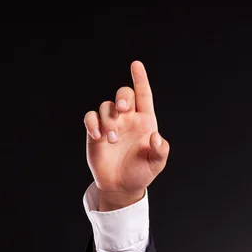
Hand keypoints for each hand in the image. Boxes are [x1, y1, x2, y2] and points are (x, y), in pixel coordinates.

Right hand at [84, 61, 169, 201]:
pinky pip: (91, 118)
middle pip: (124, 95)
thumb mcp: (156, 164)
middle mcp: (128, 119)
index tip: (136, 65)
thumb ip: (160, 150)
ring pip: (106, 107)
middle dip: (122, 97)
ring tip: (111, 140)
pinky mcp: (95, 132)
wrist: (121, 186)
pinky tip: (98, 134)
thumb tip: (155, 136)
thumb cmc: (141, 173)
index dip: (140, 79)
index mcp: (145, 122)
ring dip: (108, 120)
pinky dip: (92, 122)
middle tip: (123, 110)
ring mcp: (111, 125)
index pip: (143, 95)